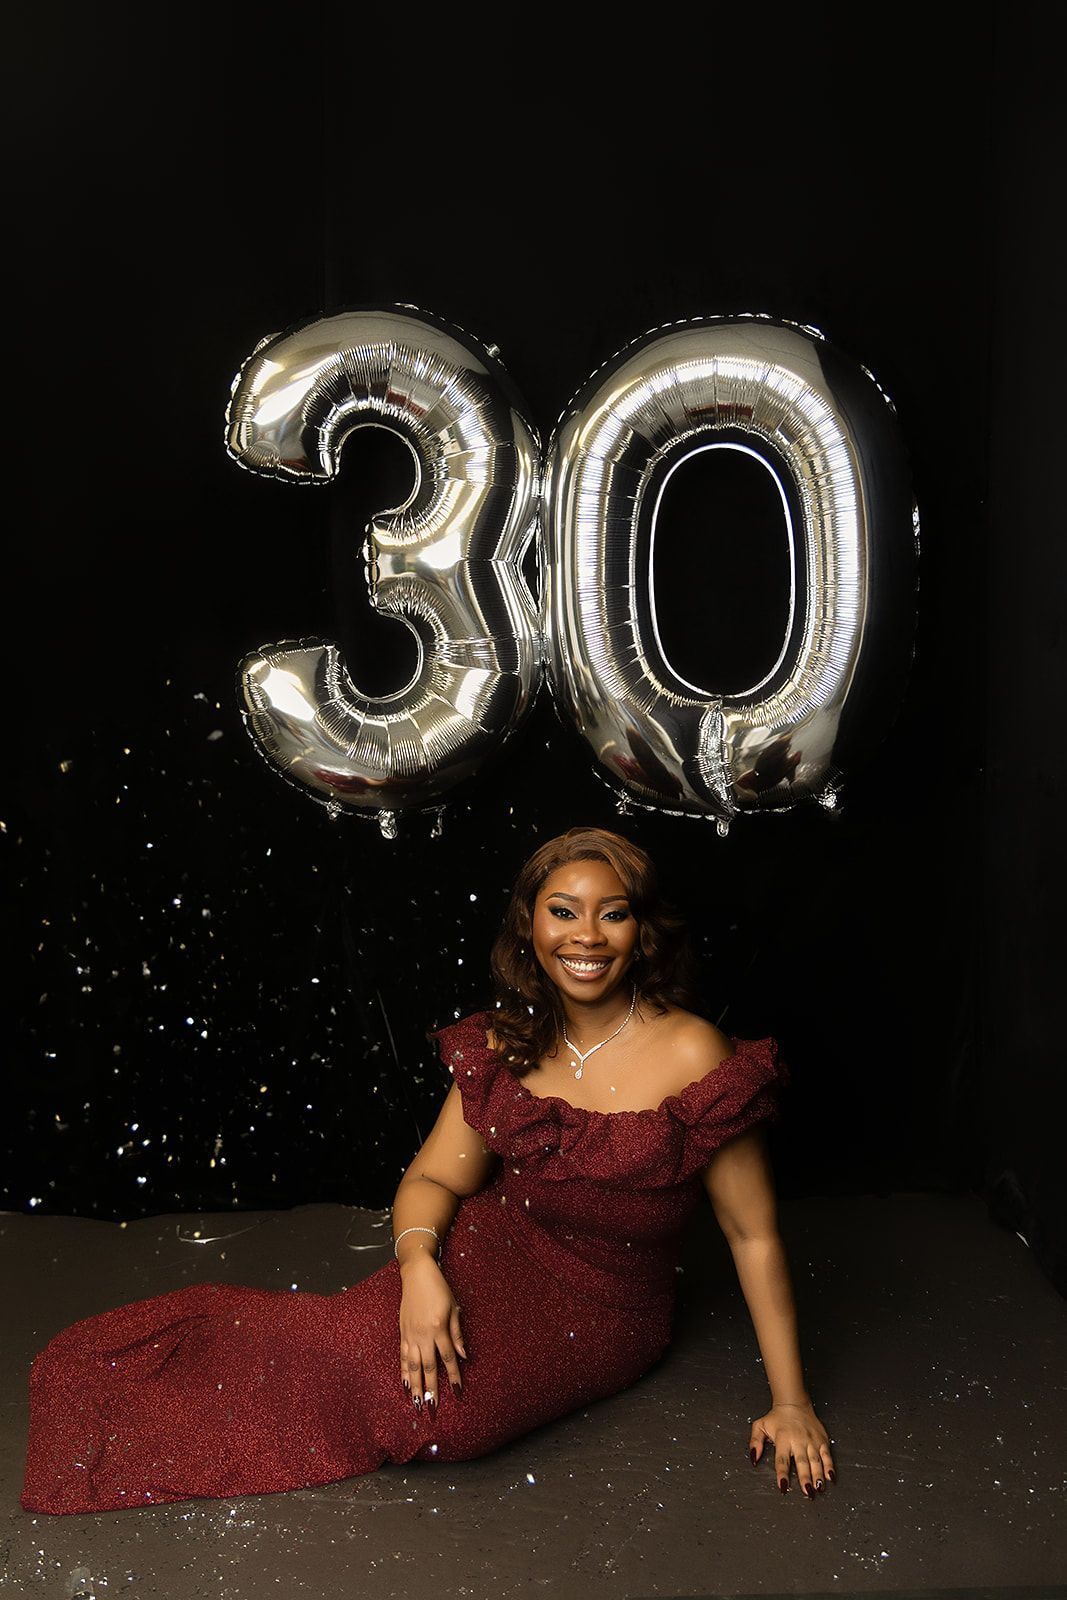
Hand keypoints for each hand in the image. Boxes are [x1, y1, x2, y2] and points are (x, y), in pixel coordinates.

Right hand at [398, 1254, 466, 1410]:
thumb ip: (457, 1333)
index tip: (457, 1391)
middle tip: (433, 1407)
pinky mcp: (402, 1333)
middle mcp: (423, 1334)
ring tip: (416, 1403)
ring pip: (413, 1366)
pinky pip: (403, 1356)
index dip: (453, 1375)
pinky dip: (404, 1371)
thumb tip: (463, 1355)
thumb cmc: (439, 1288)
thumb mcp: (454, 1307)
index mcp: (439, 1328)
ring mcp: (410, 1334)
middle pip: (428, 1367)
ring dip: (415, 1386)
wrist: (417, 1274)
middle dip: (431, 1388)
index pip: (448, 1358)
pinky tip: (404, 1384)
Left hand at [749, 1401, 834, 1495]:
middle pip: (802, 1463)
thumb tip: (753, 1459)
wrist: (794, 1403)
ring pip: (816, 1461)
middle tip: (807, 1492)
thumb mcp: (760, 1426)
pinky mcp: (821, 1440)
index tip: (783, 1487)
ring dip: (818, 1476)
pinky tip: (830, 1477)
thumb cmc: (777, 1417)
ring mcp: (811, 1441)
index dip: (782, 1474)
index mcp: (783, 1439)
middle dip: (805, 1479)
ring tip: (818, 1489)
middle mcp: (798, 1440)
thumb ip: (754, 1442)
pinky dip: (829, 1466)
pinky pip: (827, 1455)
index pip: (782, 1460)